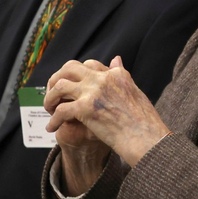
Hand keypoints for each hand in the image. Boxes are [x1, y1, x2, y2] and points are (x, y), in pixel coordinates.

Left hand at [45, 56, 169, 169]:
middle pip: (69, 68)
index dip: (77, 74)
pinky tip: (52, 128)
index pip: (90, 65)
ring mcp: (93, 92)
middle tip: (53, 93)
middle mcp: (103, 79)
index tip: (71, 84)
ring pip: (60, 85)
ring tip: (49, 109)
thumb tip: (116, 59)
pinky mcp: (86, 108)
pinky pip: (61, 110)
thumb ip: (121, 75)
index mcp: (116, 75)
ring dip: (50, 97)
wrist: (148, 139)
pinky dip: (53, 120)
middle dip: (57, 78)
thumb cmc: (145, 122)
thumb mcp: (135, 92)